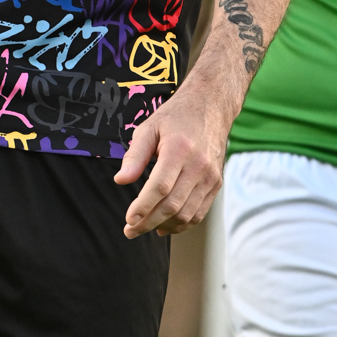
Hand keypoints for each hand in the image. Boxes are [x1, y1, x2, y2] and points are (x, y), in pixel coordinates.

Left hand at [113, 85, 229, 237]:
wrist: (212, 106)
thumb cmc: (177, 116)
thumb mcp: (149, 128)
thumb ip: (135, 156)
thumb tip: (121, 180)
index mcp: (179, 149)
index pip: (160, 187)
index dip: (143, 207)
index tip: (128, 220)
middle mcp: (198, 165)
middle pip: (172, 205)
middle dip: (148, 222)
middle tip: (130, 230)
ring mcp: (210, 176)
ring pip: (186, 214)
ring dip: (164, 226)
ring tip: (144, 228)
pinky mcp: (216, 183)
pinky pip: (199, 212)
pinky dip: (181, 224)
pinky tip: (164, 225)